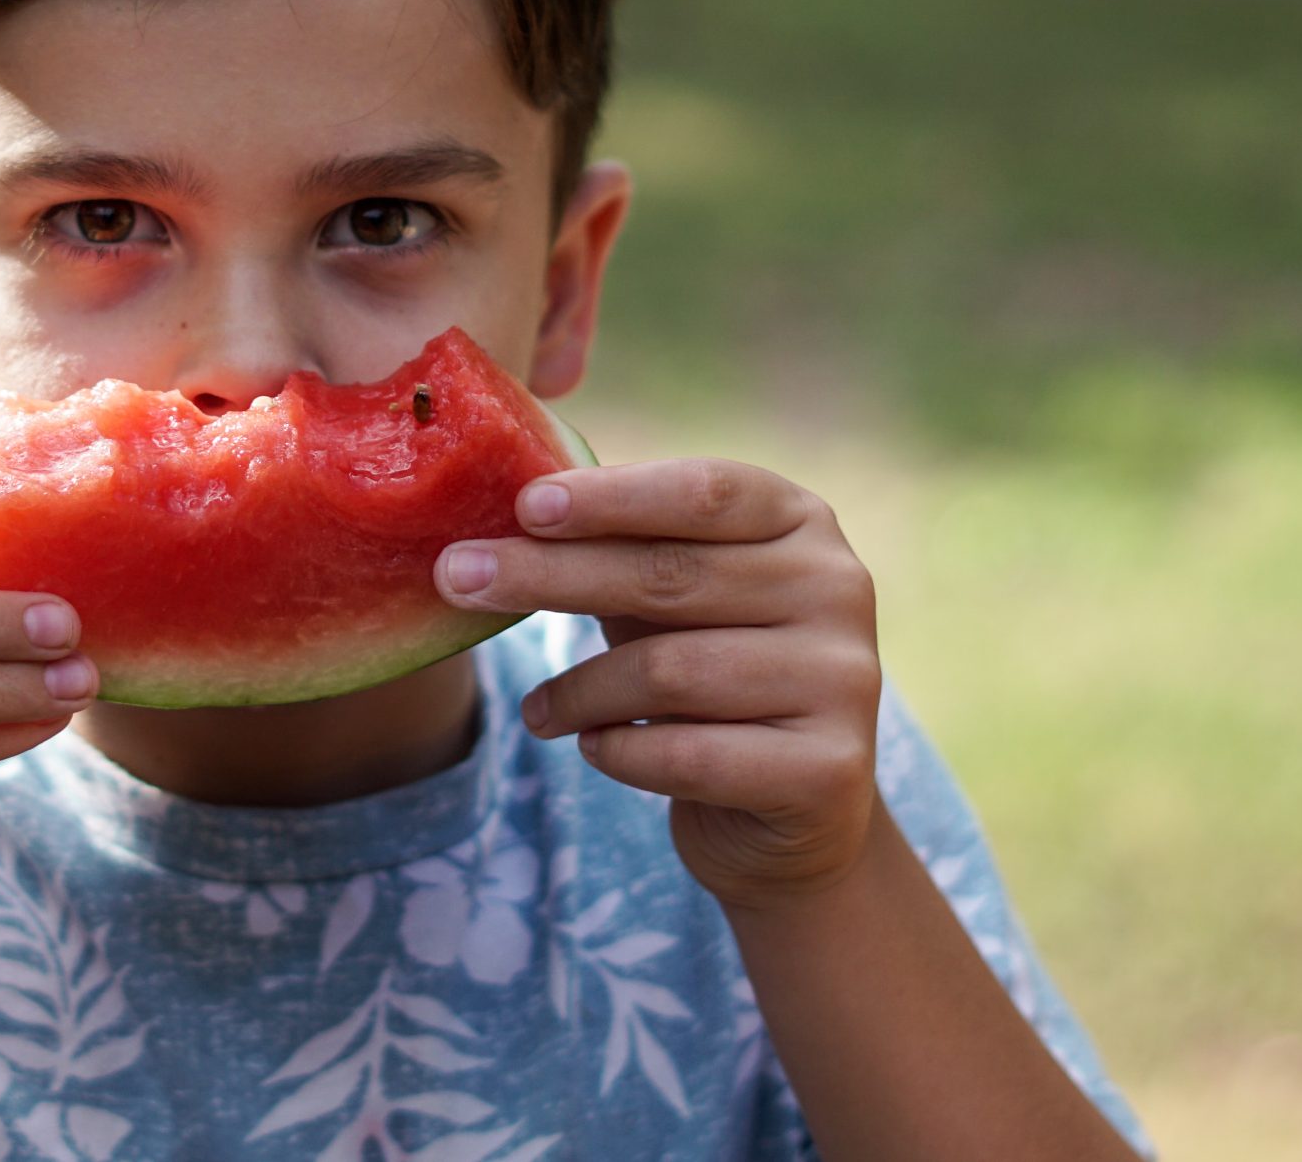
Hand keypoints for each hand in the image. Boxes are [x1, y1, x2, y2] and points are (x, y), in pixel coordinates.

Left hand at [435, 459, 881, 909]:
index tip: (524, 505)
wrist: (791, 810)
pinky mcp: (830, 769)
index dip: (611, 497)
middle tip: (456, 579)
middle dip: (549, 576)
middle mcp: (839, 588)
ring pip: (670, 672)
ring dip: (578, 690)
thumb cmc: (709, 671)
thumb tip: (499, 515)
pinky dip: (618, 751)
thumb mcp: (669, 599)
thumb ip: (614, 550)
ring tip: (537, 710)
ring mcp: (846, 679)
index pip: (703, 492)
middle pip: (671, 576)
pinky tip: (594, 746)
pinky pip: (686, 755)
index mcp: (801, 522)